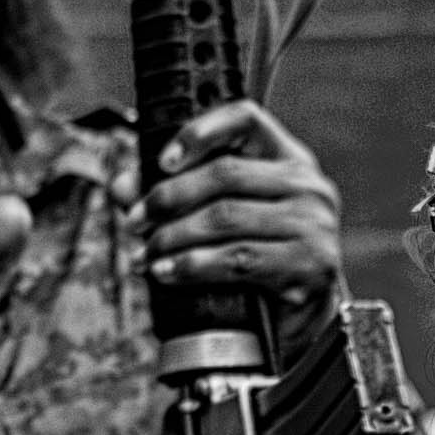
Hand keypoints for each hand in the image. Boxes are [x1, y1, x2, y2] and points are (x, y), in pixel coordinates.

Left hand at [143, 100, 341, 305]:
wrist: (303, 315)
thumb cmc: (259, 257)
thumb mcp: (222, 218)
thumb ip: (174, 196)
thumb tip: (121, 186)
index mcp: (288, 159)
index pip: (246, 119)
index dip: (200, 132)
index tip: (162, 161)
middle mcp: (307, 185)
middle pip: (225, 173)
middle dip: (168, 198)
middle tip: (135, 222)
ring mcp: (312, 225)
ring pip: (226, 218)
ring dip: (172, 238)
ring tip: (144, 254)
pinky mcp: (308, 265)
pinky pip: (237, 259)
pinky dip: (193, 266)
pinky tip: (167, 273)